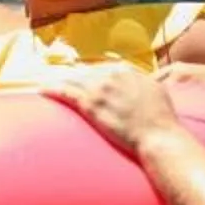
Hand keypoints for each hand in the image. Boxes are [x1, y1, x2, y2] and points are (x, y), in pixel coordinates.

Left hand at [41, 59, 182, 154]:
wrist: (159, 136)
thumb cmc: (162, 119)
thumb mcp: (156, 89)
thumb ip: (141, 80)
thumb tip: (136, 79)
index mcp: (126, 70)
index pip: (102, 68)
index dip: (91, 76)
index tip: (84, 80)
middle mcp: (111, 75)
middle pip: (86, 74)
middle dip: (75, 80)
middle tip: (63, 85)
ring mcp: (99, 88)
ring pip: (73, 81)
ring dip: (59, 83)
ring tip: (48, 86)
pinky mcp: (90, 104)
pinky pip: (66, 93)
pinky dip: (52, 89)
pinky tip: (42, 90)